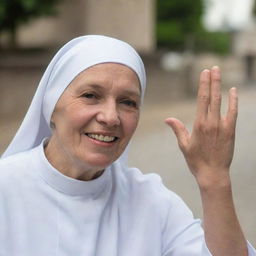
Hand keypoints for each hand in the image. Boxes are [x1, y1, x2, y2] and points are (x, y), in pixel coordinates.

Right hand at [165, 66, 237, 186]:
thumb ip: (178, 129)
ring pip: (222, 102)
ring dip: (221, 86)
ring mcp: (222, 126)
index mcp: (199, 125)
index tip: (204, 73)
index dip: (203, 85)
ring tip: (219, 73)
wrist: (213, 174)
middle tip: (212, 68)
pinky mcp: (231, 131)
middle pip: (212, 97)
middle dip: (212, 81)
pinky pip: (233, 113)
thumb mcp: (184, 145)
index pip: (201, 99)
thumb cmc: (196, 160)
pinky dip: (234, 101)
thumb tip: (168, 119)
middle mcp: (211, 122)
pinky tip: (233, 91)